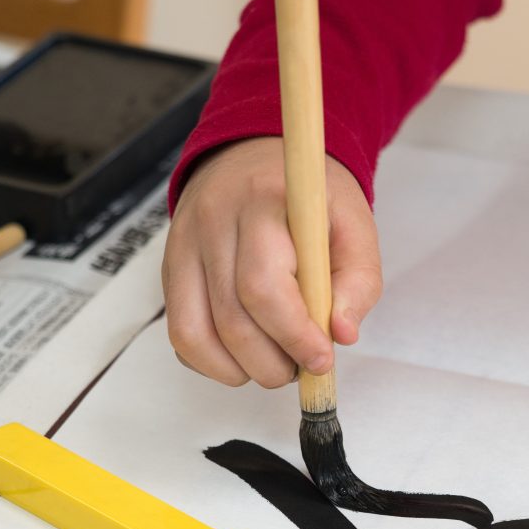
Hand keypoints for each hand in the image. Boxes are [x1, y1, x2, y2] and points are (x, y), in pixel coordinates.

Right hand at [163, 137, 382, 387]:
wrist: (260, 159)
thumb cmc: (312, 200)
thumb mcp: (355, 227)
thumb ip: (358, 281)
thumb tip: (343, 334)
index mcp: (263, 204)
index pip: (263, 286)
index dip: (294, 335)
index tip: (322, 359)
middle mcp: (212, 223)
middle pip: (230, 318)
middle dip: (273, 363)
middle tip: (304, 367)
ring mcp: (182, 246)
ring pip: (194, 333)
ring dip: (241, 370)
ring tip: (277, 364)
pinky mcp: (170, 269)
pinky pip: (179, 333)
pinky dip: (212, 361)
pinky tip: (246, 355)